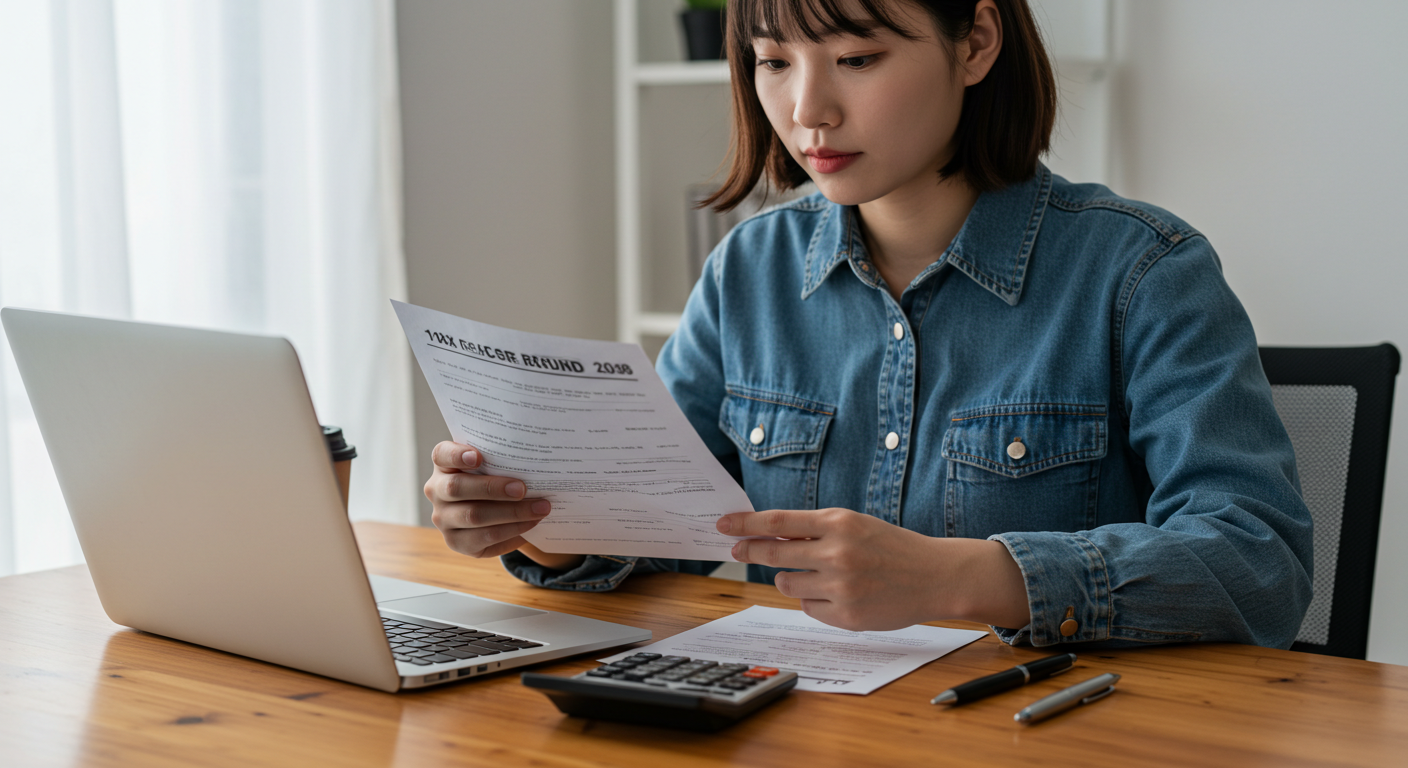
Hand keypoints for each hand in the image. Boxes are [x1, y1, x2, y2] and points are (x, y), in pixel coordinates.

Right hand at [425, 441, 583, 569]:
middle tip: (523, 489)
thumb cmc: (497, 477)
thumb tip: (536, 458)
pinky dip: (511, 531)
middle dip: (493, 488)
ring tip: (540, 509)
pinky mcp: (456, 542)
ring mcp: (443, 518)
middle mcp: (436, 491)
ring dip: (512, 513)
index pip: (442, 455)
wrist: (495, 510)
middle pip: (457, 488)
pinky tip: (531, 524)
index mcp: (444, 464)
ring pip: (474, 516)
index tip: (478, 457)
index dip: (457, 455)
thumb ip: (503, 459)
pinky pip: (484, 539)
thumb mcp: (495, 464)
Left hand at [718, 508, 1030, 630]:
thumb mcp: (855, 525)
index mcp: (839, 523)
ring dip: (790, 578)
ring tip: (816, 573)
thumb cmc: (891, 547)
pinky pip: (807, 607)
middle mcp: (837, 554)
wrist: (935, 576)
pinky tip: (838, 594)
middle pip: (773, 554)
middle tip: (738, 550)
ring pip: (787, 584)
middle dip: (751, 551)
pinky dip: (813, 600)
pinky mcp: (846, 616)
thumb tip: (769, 535)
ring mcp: (841, 587)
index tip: (723, 524)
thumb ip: (815, 530)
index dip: (746, 524)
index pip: (779, 522)